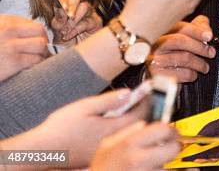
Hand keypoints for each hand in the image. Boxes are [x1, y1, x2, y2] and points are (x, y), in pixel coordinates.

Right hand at [0, 14, 48, 79]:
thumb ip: (10, 30)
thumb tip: (32, 34)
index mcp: (4, 22)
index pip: (32, 24)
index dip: (38, 35)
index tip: (37, 44)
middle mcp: (8, 30)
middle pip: (40, 31)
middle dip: (43, 43)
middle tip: (40, 53)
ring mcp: (11, 45)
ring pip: (41, 45)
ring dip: (41, 54)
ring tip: (35, 62)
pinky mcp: (13, 62)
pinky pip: (35, 60)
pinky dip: (37, 65)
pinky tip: (29, 69)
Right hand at [30, 89, 149, 168]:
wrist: (44, 150)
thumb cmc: (61, 127)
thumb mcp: (85, 107)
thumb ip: (109, 100)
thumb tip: (129, 93)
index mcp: (111, 129)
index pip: (139, 114)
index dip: (146, 101)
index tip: (149, 90)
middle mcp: (112, 142)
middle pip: (136, 125)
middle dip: (142, 109)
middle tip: (143, 96)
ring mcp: (105, 150)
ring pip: (127, 133)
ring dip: (133, 119)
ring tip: (132, 105)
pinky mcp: (98, 154)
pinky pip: (117, 140)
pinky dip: (122, 128)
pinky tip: (115, 121)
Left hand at [51, 0, 102, 44]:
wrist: (73, 59)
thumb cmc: (64, 45)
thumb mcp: (56, 33)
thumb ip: (57, 21)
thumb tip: (61, 12)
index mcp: (63, 5)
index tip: (61, 7)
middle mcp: (76, 6)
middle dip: (71, 2)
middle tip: (67, 14)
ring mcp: (87, 13)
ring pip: (84, 5)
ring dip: (74, 18)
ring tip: (67, 29)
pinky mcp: (96, 22)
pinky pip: (88, 21)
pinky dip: (77, 29)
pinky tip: (71, 36)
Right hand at [90, 121, 180, 170]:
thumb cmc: (101, 169)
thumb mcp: (107, 144)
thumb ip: (126, 131)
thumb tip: (144, 124)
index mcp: (129, 143)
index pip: (163, 129)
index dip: (169, 129)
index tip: (170, 131)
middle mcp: (139, 160)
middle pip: (173, 149)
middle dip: (173, 147)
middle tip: (170, 146)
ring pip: (168, 166)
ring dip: (165, 164)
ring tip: (154, 163)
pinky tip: (150, 170)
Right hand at [146, 15, 215, 82]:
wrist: (159, 80)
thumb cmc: (173, 56)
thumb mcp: (184, 38)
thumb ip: (196, 28)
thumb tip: (206, 30)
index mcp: (162, 32)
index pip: (180, 27)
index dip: (197, 31)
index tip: (209, 36)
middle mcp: (155, 43)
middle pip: (180, 41)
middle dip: (200, 47)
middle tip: (211, 53)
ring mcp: (154, 59)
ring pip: (183, 58)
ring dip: (199, 63)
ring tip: (205, 67)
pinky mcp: (158, 75)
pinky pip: (181, 73)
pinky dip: (192, 75)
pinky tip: (193, 74)